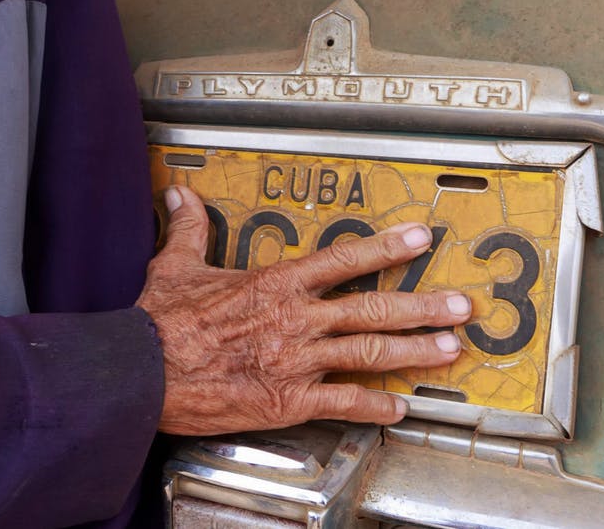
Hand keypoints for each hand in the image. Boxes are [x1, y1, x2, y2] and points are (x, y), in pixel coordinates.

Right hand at [137, 185, 469, 435]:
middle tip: (460, 305)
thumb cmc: (160, 323)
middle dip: (423, 306)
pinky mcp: (288, 401)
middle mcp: (297, 320)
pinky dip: (375, 406)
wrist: (142, 374)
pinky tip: (400, 407)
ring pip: (369, 355)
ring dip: (415, 352)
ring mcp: (297, 361)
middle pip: (373, 310)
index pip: (345, 259)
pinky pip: (343, 403)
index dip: (388, 247)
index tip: (420, 238)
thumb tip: (181, 196)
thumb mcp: (175, 265)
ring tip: (450, 350)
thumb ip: (190, 229)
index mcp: (277, 284)